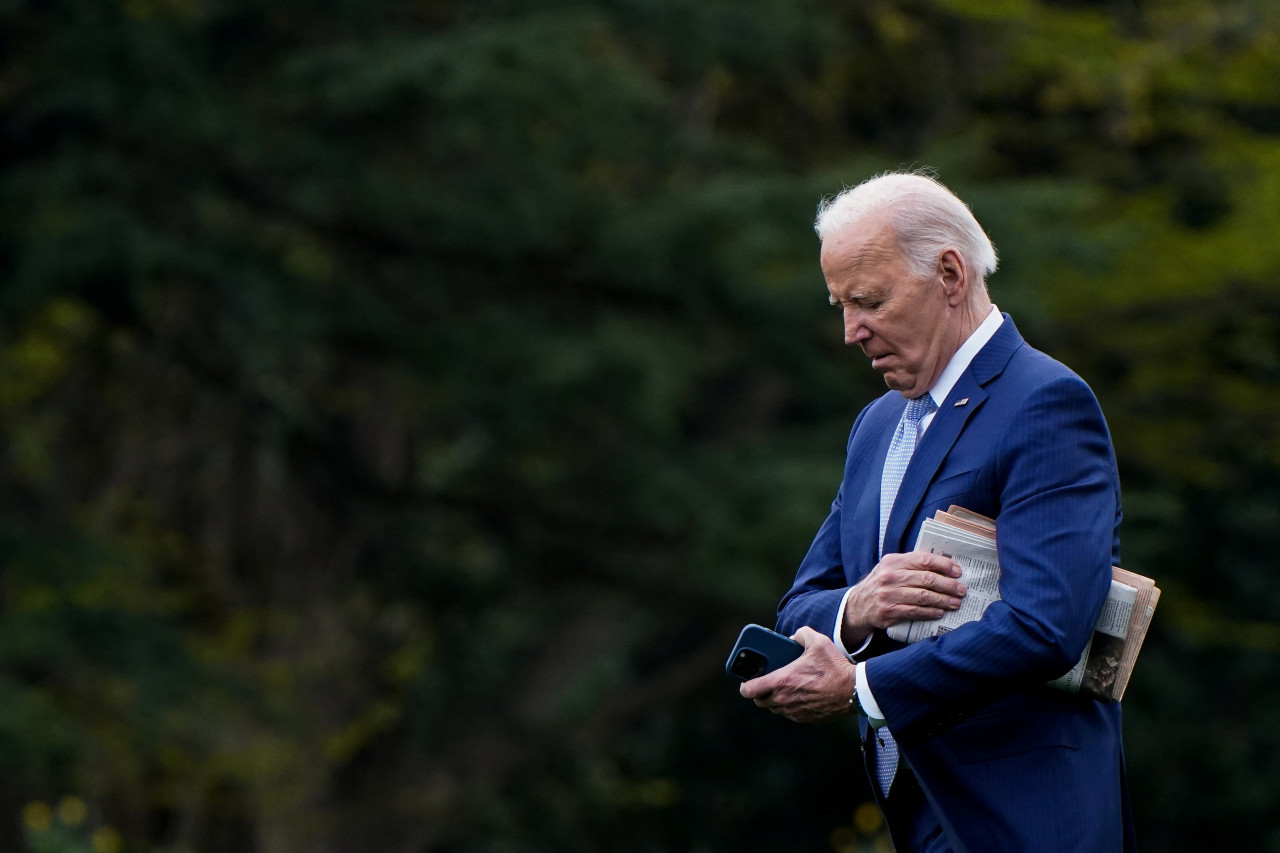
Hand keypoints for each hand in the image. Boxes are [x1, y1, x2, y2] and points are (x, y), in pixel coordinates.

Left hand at [739, 627, 856, 723]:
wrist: (854, 690)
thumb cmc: (835, 667)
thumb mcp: (817, 642)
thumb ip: (801, 634)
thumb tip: (794, 637)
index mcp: (782, 681)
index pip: (750, 690)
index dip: (745, 686)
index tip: (746, 681)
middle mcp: (785, 700)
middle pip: (760, 702)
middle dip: (759, 693)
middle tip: (766, 683)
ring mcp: (795, 712)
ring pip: (775, 709)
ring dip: (774, 700)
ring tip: (783, 688)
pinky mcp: (806, 719)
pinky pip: (790, 715)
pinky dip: (790, 707)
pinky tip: (798, 696)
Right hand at [842, 551, 966, 646]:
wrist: (858, 605)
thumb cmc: (881, 584)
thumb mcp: (890, 568)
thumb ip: (911, 565)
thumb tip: (943, 567)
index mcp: (893, 562)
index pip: (923, 559)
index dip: (943, 565)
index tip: (957, 571)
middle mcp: (890, 576)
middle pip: (926, 579)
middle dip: (948, 585)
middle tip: (961, 590)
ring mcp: (888, 594)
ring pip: (923, 596)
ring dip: (943, 600)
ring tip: (955, 603)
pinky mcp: (889, 611)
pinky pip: (915, 611)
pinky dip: (930, 612)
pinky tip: (940, 613)